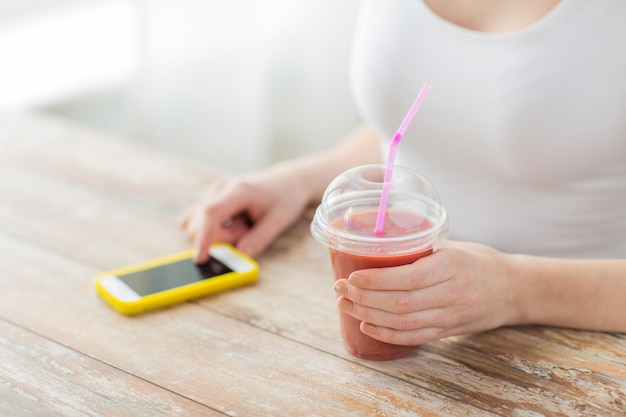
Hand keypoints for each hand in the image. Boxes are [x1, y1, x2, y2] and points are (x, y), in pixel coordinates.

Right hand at [179, 167, 310, 262]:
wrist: (287, 181)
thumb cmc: (285, 199)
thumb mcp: (278, 221)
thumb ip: (258, 240)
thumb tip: (239, 255)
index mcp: (239, 190)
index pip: (211, 212)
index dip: (202, 236)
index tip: (201, 258)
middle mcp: (221, 188)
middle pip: (203, 222)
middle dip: (223, 237)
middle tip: (247, 229)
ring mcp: (215, 192)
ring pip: (201, 223)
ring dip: (221, 233)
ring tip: (244, 224)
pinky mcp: (212, 198)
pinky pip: (201, 220)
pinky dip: (215, 228)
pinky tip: (233, 223)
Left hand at [333, 241, 518, 344]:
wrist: (513, 289)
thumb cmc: (477, 260)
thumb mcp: (453, 245)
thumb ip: (420, 248)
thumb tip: (376, 240)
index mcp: (451, 266)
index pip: (409, 278)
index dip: (377, 280)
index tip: (352, 276)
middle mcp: (452, 294)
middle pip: (400, 304)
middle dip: (364, 298)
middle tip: (339, 290)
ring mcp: (450, 316)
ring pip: (403, 323)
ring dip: (369, 316)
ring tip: (346, 305)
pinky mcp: (448, 331)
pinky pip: (414, 337)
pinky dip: (387, 334)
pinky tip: (367, 326)